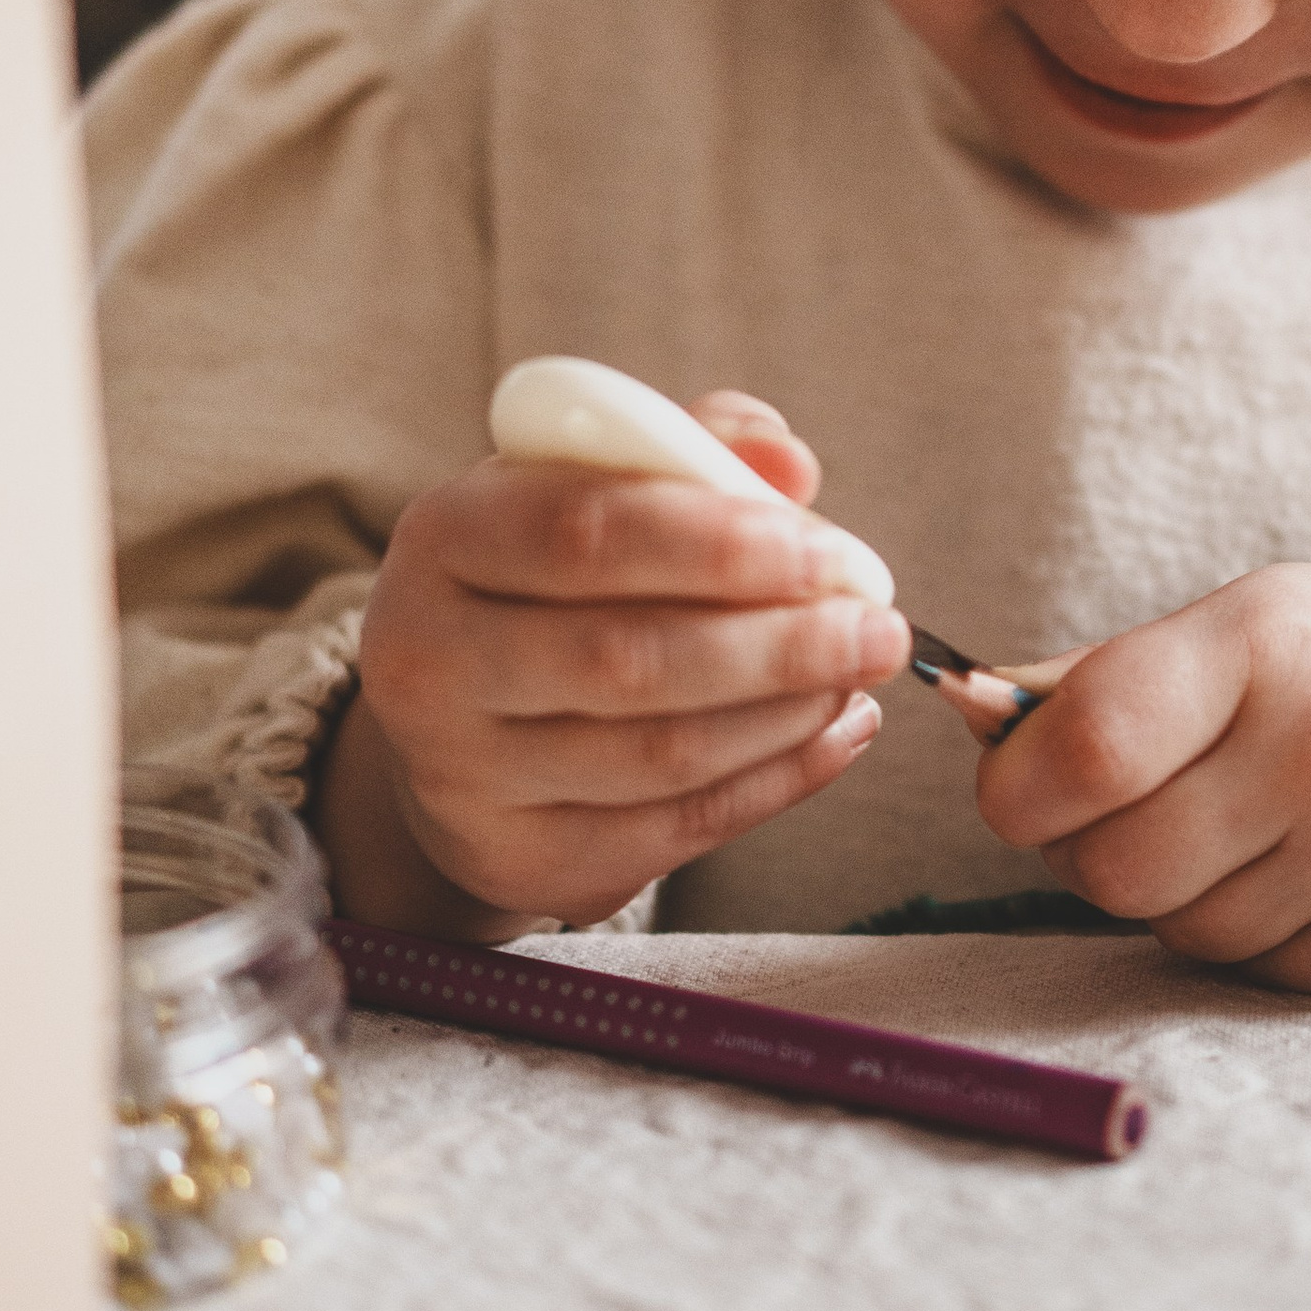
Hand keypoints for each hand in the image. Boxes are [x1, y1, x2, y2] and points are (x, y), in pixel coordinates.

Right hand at [319, 393, 910, 938]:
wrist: (461, 711)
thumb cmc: (550, 575)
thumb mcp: (600, 486)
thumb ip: (692, 453)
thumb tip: (787, 461)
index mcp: (447, 536)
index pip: (587, 532)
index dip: (722, 544)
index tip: (829, 551)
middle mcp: (430, 658)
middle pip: (627, 657)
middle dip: (779, 642)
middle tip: (880, 626)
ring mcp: (465, 774)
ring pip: (660, 753)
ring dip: (788, 712)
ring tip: (858, 672)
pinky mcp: (518, 856)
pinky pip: (677, 827)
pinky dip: (777, 779)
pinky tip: (834, 732)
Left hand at [975, 565, 1310, 993]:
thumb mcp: (1250, 621)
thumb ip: (1104, 682)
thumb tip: (970, 718)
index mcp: (1270, 644)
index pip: (1082, 748)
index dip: (1017, 785)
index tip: (1024, 785)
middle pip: (1113, 869)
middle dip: (1098, 850)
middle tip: (1150, 809)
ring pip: (1184, 934)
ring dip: (1188, 896)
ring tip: (1258, 828)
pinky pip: (1266, 977)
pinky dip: (1266, 935)